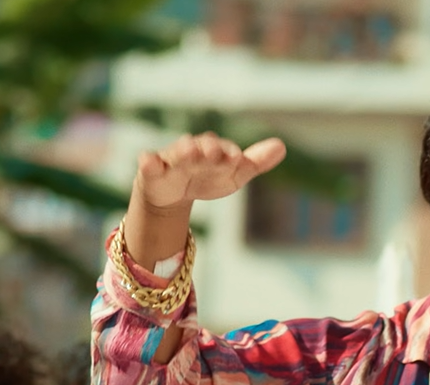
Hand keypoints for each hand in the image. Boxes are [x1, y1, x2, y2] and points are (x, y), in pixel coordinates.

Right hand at [136, 133, 286, 211]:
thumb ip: (255, 162)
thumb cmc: (207, 177)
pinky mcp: (153, 171)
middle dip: (208, 149)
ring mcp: (172, 159)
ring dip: (183, 151)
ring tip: (188, 150)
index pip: (224, 150)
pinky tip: (147, 159)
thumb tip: (281, 146)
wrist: (174, 192)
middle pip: (201, 147)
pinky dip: (147, 161)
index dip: (230, 153)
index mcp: (215, 150)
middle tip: (214, 152)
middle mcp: (194, 150)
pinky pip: (148, 164)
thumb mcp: (234, 174)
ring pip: (177, 153)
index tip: (237, 158)